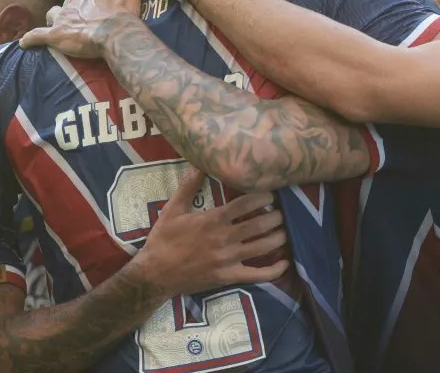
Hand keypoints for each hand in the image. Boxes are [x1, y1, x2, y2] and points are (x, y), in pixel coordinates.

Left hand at [20, 0, 141, 56]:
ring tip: (62, 28)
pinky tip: (25, 43)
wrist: (114, 31)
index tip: (101, 8)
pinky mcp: (55, 35)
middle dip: (76, 9)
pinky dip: (31, 39)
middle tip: (87, 21)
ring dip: (56, 19)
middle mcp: (73, 0)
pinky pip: (37, 36)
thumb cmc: (123, 10)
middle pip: (71, 2)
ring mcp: (62, 17)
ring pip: (54, 14)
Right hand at [134, 170, 288, 297]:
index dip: (262, 197)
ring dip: (278, 237)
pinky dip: (274, 271)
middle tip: (281, 212)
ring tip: (284, 230)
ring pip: (262, 247)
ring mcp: (228, 260)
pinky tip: (285, 263)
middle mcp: (224, 238)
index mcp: (212, 220)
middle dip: (275, 217)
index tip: (271, 194)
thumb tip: (201, 163)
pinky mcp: (229, 277)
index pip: (245, 204)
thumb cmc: (163, 239)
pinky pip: (257, 275)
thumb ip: (189, 186)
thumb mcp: (172, 209)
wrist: (154, 274)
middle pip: (259, 225)